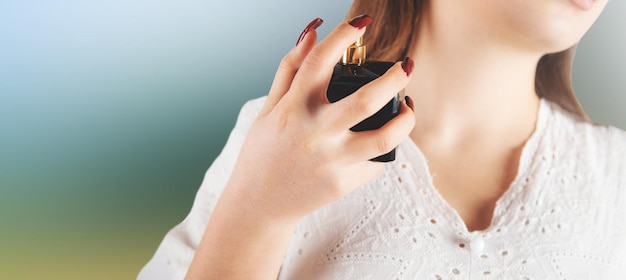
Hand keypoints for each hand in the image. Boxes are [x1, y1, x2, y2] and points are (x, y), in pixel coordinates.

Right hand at [228, 15, 415, 221]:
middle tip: (405, 66)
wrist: (259, 205)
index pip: (319, 62)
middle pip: (365, 100)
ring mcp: (330, 161)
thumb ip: (289, 70)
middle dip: (394, 78)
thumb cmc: (263, 153)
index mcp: (292, 110)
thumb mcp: (268, 109)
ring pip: (384, 137)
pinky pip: (377, 163)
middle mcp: (314, 134)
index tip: (361, 23)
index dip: (342, 36)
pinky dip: (385, 148)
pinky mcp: (342, 184)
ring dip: (406, 118)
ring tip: (407, 105)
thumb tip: (312, 32)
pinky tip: (382, 139)